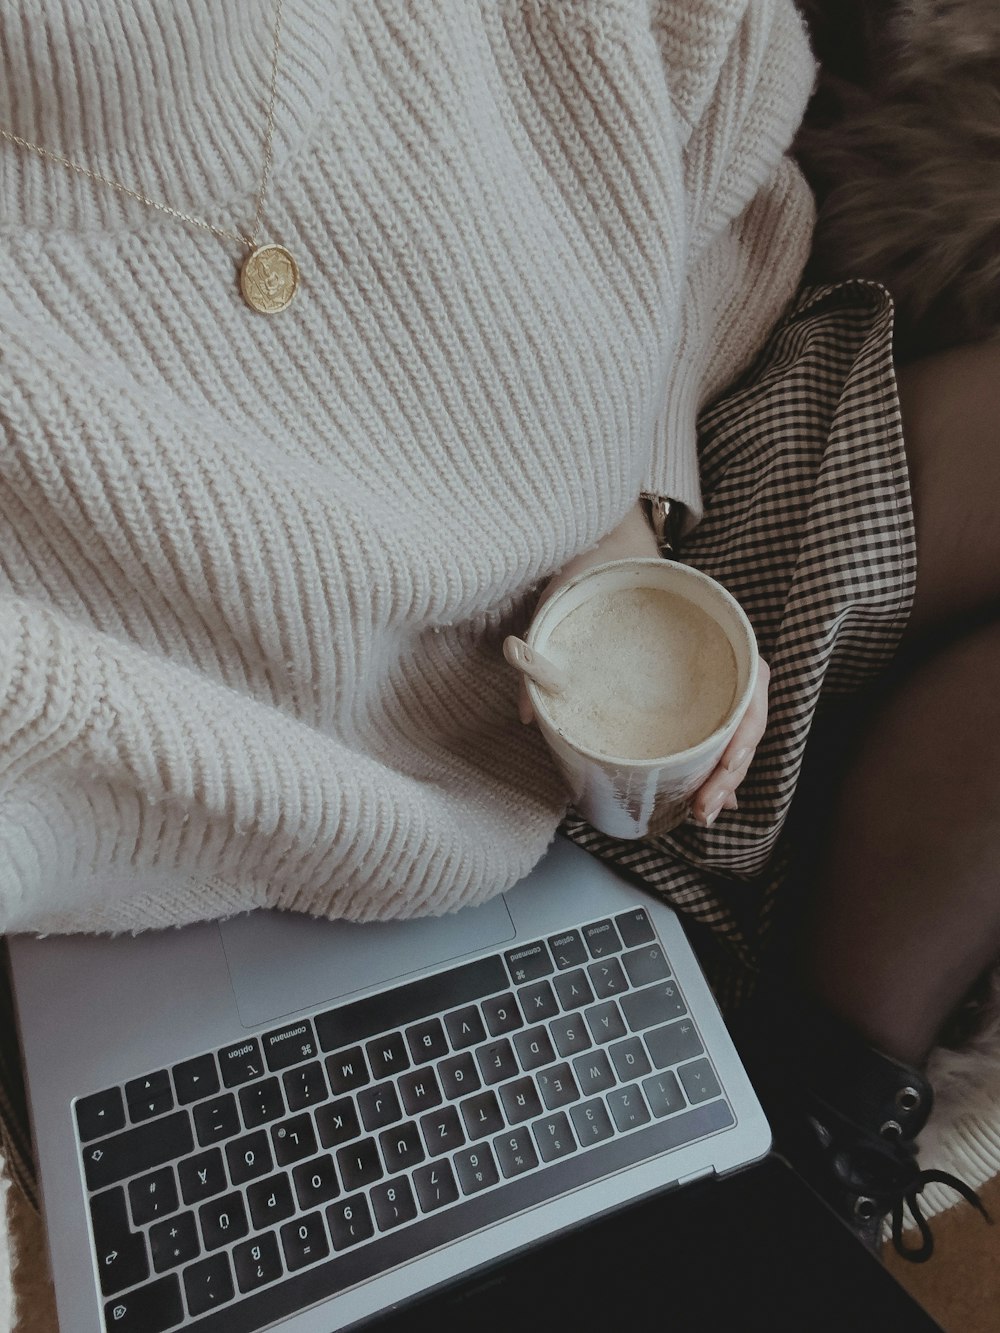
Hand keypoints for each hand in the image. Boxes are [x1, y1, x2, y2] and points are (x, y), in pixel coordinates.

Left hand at [517, 499, 768, 825]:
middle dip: (730, 771)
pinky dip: (713, 761)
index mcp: (712, 623)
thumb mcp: (569, 602)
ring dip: (723, 774)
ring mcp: (711, 668)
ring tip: (701, 811)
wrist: (611, 543)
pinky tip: (702, 793)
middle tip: (703, 810)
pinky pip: (716, 724)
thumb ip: (549, 650)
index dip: (742, 735)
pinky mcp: (695, 684)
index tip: (722, 770)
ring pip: (735, 728)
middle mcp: (721, 647)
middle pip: (746, 719)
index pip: (752, 685)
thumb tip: (528, 714)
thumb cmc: (600, 570)